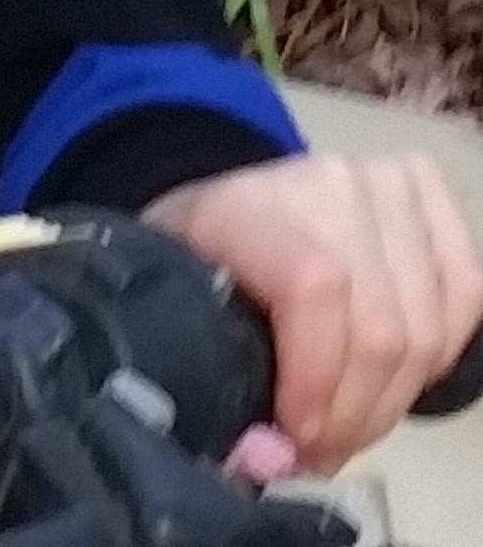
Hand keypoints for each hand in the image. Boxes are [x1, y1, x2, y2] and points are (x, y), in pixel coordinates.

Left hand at [148, 149, 482, 470]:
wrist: (234, 209)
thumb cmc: (207, 268)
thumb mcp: (182, 317)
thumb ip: (219, 383)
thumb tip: (272, 456)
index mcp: (246, 206)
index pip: (313, 285)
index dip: (318, 377)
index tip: (295, 434)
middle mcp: (323, 181)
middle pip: (381, 329)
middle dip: (356, 415)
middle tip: (321, 445)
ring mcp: (380, 180)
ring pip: (427, 327)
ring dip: (394, 398)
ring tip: (351, 416)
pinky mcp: (423, 190)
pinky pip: (467, 291)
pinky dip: (440, 354)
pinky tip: (397, 370)